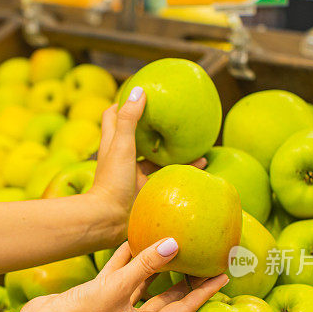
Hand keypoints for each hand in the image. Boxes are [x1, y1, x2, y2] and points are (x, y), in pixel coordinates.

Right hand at [19, 238, 227, 311]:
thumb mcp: (117, 287)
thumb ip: (146, 265)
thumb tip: (174, 243)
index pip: (185, 307)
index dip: (206, 291)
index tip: (224, 275)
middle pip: (169, 297)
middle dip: (187, 279)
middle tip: (205, 258)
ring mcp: (116, 308)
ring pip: (144, 284)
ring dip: (157, 266)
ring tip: (175, 245)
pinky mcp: (99, 297)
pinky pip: (120, 275)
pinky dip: (128, 259)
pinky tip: (134, 238)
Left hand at [86, 87, 206, 242]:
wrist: (110, 221)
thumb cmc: (112, 182)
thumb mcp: (121, 146)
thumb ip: (130, 120)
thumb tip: (139, 90)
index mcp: (112, 144)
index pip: (114, 116)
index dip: (123, 104)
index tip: (139, 94)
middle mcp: (122, 157)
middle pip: (136, 134)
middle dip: (151, 124)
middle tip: (172, 113)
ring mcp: (134, 174)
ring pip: (155, 156)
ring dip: (171, 147)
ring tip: (192, 138)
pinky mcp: (146, 189)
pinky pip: (167, 175)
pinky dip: (183, 169)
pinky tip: (202, 165)